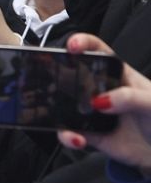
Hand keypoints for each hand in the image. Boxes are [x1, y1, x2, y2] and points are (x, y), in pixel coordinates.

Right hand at [58, 33, 150, 173]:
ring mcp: (92, 112)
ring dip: (56, 113)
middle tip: (52, 85)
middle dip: (56, 78)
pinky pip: (70, 133)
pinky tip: (77, 139)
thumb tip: (101, 101)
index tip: (72, 46)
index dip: (82, 43)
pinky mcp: (89, 132)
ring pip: (64, 106)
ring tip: (66, 123)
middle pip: (72, 76)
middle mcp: (100, 90)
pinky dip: (68, 137)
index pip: (97, 51)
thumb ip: (131, 98)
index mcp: (117, 74)